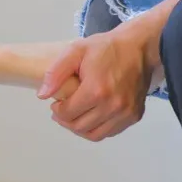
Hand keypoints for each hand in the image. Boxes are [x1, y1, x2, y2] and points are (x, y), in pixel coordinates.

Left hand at [37, 25, 156, 142]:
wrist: (139, 47)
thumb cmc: (106, 48)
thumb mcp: (76, 50)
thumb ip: (56, 72)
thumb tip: (42, 95)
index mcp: (96, 90)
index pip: (67, 113)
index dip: (57, 110)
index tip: (56, 103)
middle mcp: (112, 106)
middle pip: (79, 127)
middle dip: (66, 121)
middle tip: (63, 111)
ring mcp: (125, 113)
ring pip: (95, 134)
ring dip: (81, 128)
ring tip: (76, 116)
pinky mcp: (134, 116)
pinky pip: (110, 132)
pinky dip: (98, 128)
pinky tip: (93, 116)